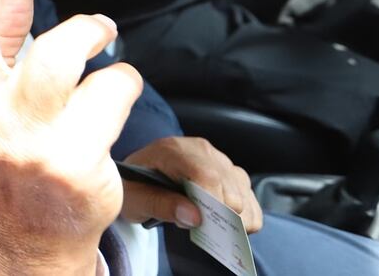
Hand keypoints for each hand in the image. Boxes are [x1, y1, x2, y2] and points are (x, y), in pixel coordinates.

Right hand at [0, 0, 142, 275]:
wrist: (34, 230)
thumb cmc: (12, 146)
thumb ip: (0, 35)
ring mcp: (27, 147)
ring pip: (61, 58)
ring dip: (90, 32)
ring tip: (100, 34)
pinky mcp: (74, 164)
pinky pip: (111, 90)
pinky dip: (121, 79)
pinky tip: (113, 91)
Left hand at [120, 137, 261, 233]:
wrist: (134, 175)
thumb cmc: (133, 187)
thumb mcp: (135, 200)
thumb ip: (161, 206)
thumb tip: (195, 217)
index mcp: (172, 151)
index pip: (205, 174)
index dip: (212, 201)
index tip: (206, 224)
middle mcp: (198, 148)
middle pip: (227, 182)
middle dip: (222, 213)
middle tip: (204, 229)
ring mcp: (214, 155)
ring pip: (241, 184)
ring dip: (236, 213)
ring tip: (218, 229)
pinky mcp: (225, 166)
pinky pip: (245, 187)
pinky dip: (246, 208)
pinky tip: (232, 223)